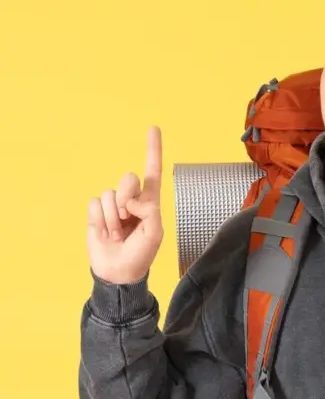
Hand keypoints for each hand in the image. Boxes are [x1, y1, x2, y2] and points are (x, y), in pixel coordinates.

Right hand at [87, 126, 164, 284]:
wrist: (118, 271)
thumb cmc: (141, 254)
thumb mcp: (155, 234)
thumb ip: (150, 212)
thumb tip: (133, 200)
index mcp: (150, 201)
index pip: (152, 171)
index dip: (153, 149)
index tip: (153, 127)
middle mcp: (131, 198)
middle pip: (128, 178)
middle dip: (128, 198)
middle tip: (128, 220)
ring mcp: (112, 205)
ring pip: (110, 194)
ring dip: (113, 217)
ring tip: (118, 233)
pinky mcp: (95, 212)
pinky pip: (94, 203)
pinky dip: (100, 220)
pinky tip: (106, 233)